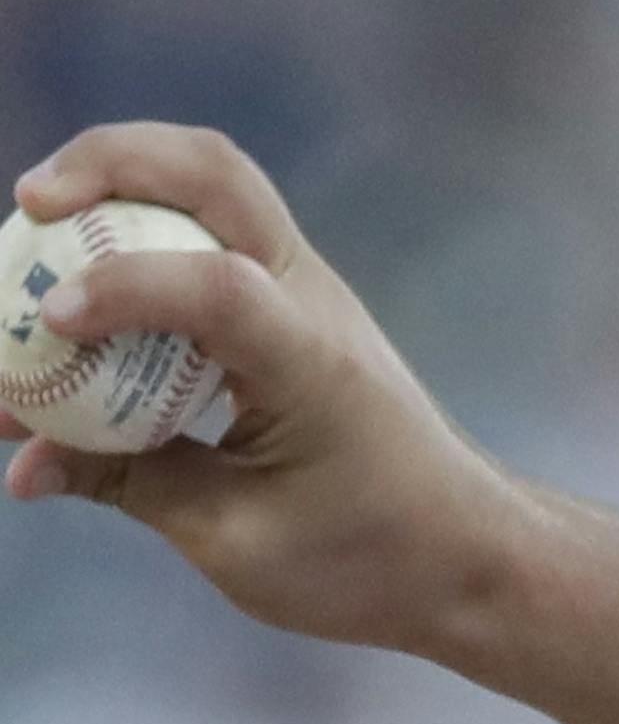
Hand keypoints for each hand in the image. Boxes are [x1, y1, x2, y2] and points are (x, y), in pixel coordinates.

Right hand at [3, 123, 518, 656]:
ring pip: (217, 185)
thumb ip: (127, 483)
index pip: (216, 287)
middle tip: (25, 208)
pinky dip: (145, 232)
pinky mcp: (294, 308)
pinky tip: (88, 270)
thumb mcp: (236, 539)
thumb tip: (22, 460)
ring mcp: (308, 294)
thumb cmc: (369, 559)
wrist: (469, 556)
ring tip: (39, 218)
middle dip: (109, 164)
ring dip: (122, 181)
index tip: (48, 326)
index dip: (123, 292)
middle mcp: (314, 304)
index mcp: (312, 365)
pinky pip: (213, 234)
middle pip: (215, 172)